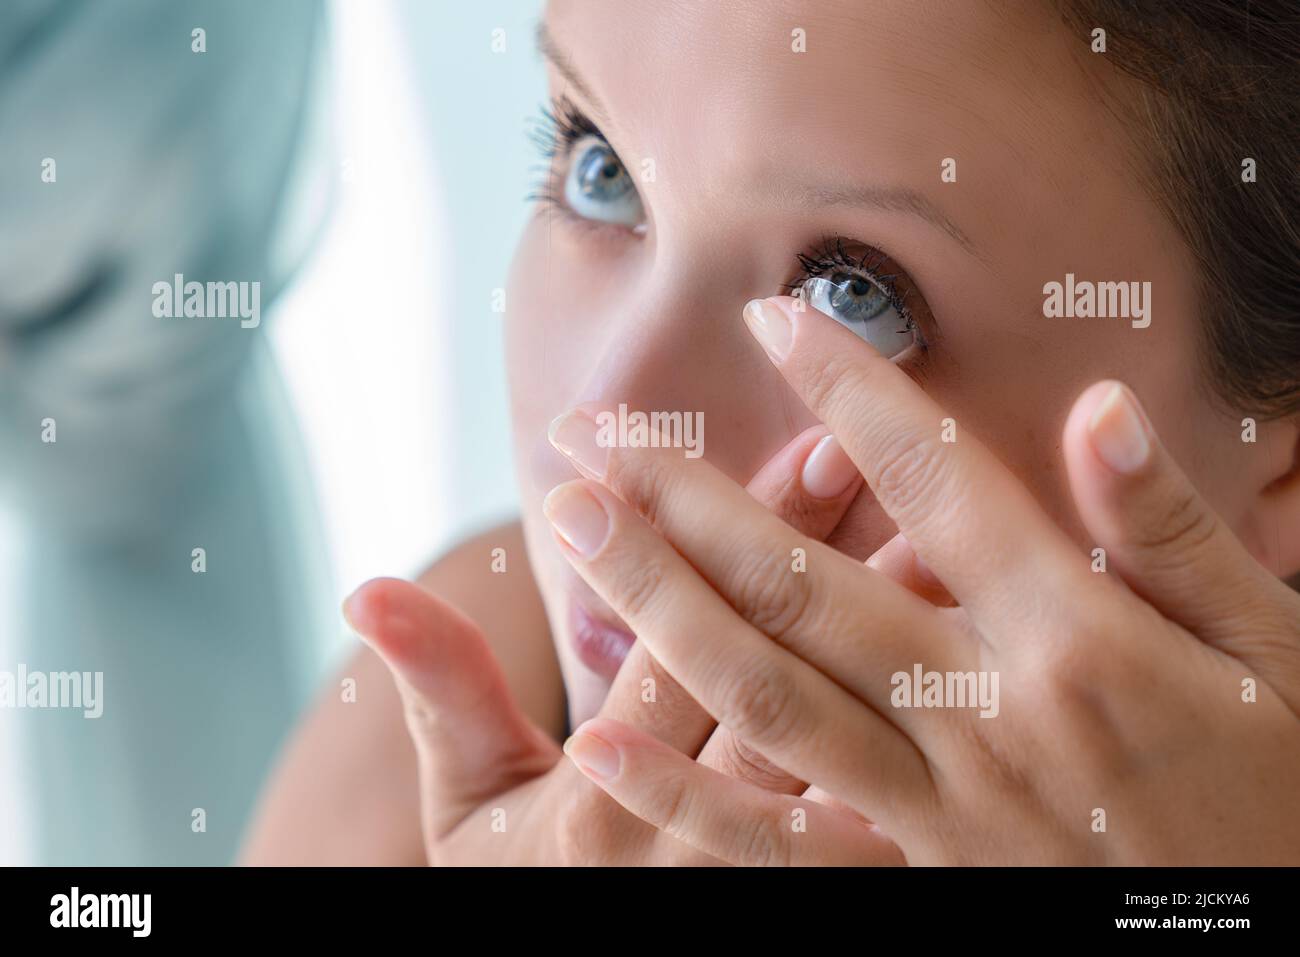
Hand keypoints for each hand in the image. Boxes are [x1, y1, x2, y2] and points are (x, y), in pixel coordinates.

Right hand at [344, 422, 890, 863]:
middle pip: (763, 680)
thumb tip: (365, 591)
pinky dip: (921, 708)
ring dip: (882, 625)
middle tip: (843, 446)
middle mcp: (701, 844)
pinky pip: (884, 789)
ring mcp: (773, 867)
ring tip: (930, 526)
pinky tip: (957, 629)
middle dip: (798, 557)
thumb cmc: (521, 878)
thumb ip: (439, 690)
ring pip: (842, 729)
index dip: (689, 551)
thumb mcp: (468, 800)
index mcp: (606, 811)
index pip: (665, 660)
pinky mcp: (823, 876)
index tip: (685, 446)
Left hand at [546, 295, 1299, 864]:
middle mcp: (988, 720)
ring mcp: (939, 811)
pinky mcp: (914, 879)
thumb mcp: (1276, 651)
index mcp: (1078, 643)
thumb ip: (1171, 533)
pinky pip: (778, 844)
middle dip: (687, 500)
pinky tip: (596, 743)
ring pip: (766, 696)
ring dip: (658, 604)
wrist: (1286, 949)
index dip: (848, 388)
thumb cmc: (1289, 791)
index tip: (769, 318)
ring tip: (573, 527)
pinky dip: (684, 795)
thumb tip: (1098, 409)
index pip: (936, 483)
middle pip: (804, 587)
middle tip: (593, 433)